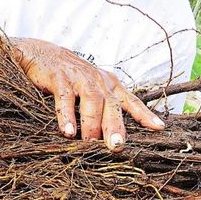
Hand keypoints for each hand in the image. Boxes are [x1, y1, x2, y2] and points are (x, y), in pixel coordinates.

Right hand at [11, 38, 165, 150]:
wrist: (41, 53)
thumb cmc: (71, 78)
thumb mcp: (93, 89)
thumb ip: (103, 109)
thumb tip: (113, 139)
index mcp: (109, 85)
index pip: (131, 101)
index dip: (144, 114)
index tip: (159, 127)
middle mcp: (98, 81)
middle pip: (111, 105)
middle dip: (115, 126)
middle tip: (117, 146)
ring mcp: (79, 78)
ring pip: (91, 102)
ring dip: (91, 124)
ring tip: (90, 142)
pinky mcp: (60, 78)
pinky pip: (65, 98)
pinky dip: (66, 115)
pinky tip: (67, 131)